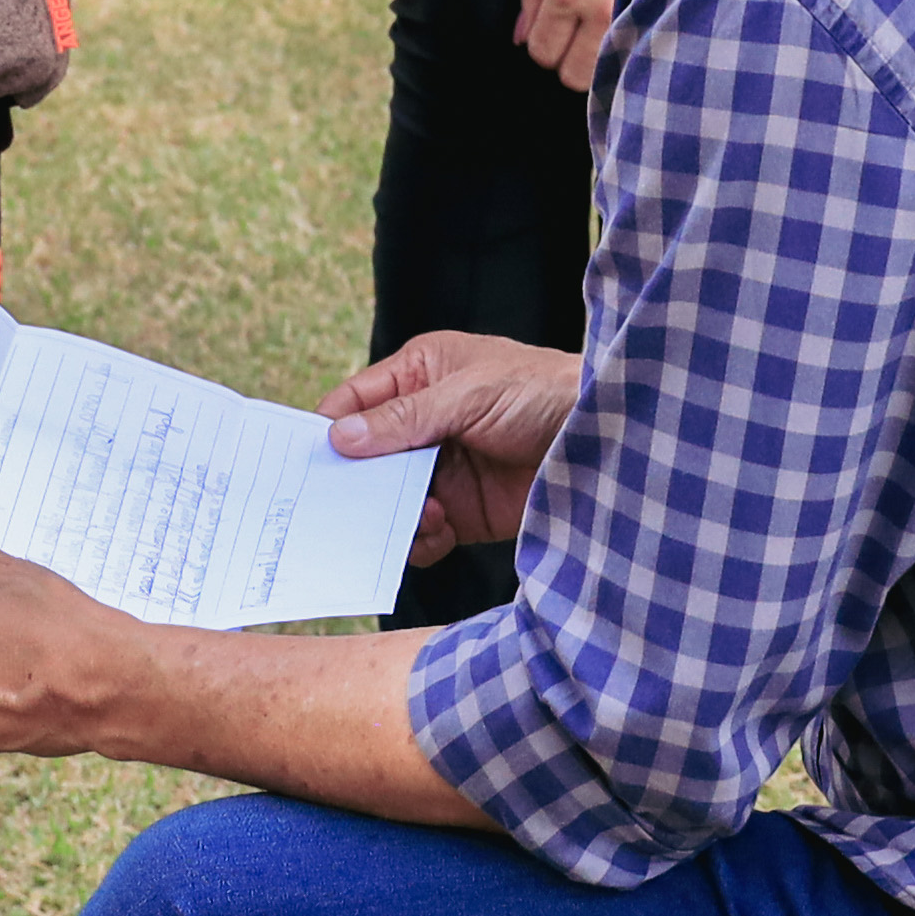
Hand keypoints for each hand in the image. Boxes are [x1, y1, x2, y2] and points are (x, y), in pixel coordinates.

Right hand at [321, 332, 577, 567]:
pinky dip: (419, 540)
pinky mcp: (464, 510)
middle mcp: (424, 423)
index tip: (305, 463)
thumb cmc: (543, 392)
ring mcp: (442, 469)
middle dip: (354, 482)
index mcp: (419, 375)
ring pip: (388, 500)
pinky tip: (438, 531)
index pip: (354, 403)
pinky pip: (420, 533)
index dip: (328, 430)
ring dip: (390, 514)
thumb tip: (340, 438)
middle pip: (364, 458)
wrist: (610, 439)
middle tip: (341, 507)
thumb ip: (407, 418)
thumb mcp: (471, 394)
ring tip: (421, 515)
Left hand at [514, 0, 628, 90]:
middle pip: (573, 76)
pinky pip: (639, 58)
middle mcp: (605, 10)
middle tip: (581, 20)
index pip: (543, 50)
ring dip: (602, 56)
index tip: (556, 20)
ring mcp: (639, 19)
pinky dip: (632, 47)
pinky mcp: (668, 20)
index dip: (544, 39)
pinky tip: (634, 18)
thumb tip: (521, 36)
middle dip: (570, 55)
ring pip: (608, 74)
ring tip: (609, 17)